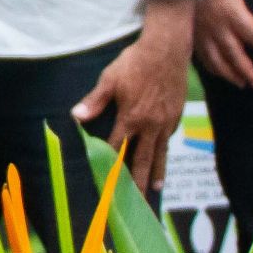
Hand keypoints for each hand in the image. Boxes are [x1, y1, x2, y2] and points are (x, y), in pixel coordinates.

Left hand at [74, 20, 189, 191]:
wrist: (167, 49)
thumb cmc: (135, 62)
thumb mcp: (110, 79)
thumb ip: (94, 101)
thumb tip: (75, 117)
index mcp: (130, 118)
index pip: (117, 148)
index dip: (111, 167)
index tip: (109, 185)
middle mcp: (149, 125)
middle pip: (143, 160)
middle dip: (139, 183)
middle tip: (140, 203)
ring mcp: (165, 121)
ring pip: (160, 153)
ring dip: (157, 173)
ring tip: (156, 189)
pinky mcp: (176, 114)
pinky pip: (169, 138)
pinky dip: (165, 150)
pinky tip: (163, 157)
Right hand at [194, 0, 252, 88]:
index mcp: (232, 12)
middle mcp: (217, 27)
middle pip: (235, 55)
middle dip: (248, 70)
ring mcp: (201, 32)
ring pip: (217, 60)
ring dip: (230, 74)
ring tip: (242, 84)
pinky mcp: (190, 33)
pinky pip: (201, 56)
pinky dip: (212, 67)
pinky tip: (219, 73)